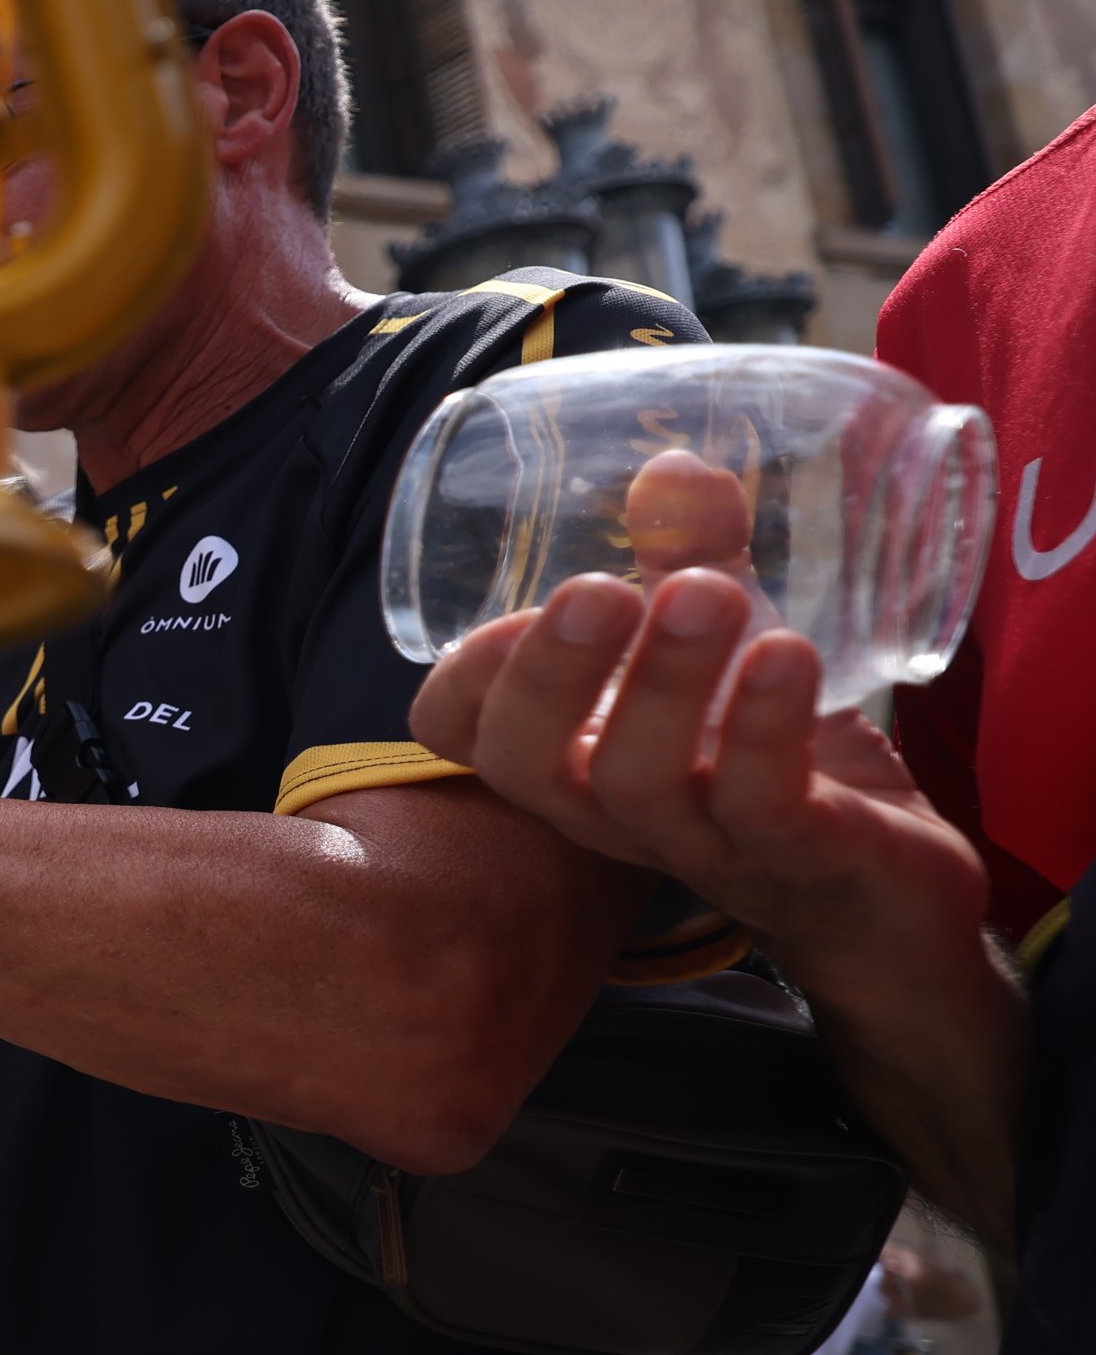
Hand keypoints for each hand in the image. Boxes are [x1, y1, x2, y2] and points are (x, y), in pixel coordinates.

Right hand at [405, 570, 985, 956]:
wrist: (890, 892)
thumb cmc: (777, 764)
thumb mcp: (725, 658)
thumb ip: (692, 565)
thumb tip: (673, 463)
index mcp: (575, 759)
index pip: (465, 736)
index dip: (466, 678)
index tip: (518, 605)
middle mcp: (614, 809)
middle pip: (528, 761)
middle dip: (549, 671)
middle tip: (595, 591)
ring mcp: (702, 840)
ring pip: (639, 778)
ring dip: (664, 681)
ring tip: (708, 594)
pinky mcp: (799, 855)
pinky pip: (761, 802)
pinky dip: (764, 726)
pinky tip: (785, 655)